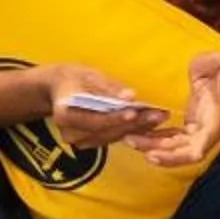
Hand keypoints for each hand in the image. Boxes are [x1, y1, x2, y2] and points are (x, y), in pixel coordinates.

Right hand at [46, 65, 168, 149]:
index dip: (114, 117)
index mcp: (64, 114)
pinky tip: (150, 122)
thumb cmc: (76, 78)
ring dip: (137, 128)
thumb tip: (128, 97)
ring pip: (112, 137)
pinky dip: (131, 130)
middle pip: (106, 131)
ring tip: (159, 117)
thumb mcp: (90, 76)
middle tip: (157, 114)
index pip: (93, 120)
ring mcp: (79, 141)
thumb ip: (108, 89)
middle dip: (133, 123)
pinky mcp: (90, 142)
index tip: (134, 111)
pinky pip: (112, 138)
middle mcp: (69, 133)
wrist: (60, 89)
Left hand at [135, 53, 219, 169]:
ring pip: (174, 149)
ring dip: (152, 146)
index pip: (198, 149)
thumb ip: (213, 64)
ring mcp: (198, 133)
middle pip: (180, 153)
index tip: (153, 154)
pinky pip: (172, 140)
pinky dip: (156, 139)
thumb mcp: (219, 64)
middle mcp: (206, 133)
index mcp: (215, 121)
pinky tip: (140, 132)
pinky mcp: (191, 129)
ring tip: (129, 137)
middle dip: (155, 151)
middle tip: (130, 140)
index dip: (175, 156)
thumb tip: (212, 61)